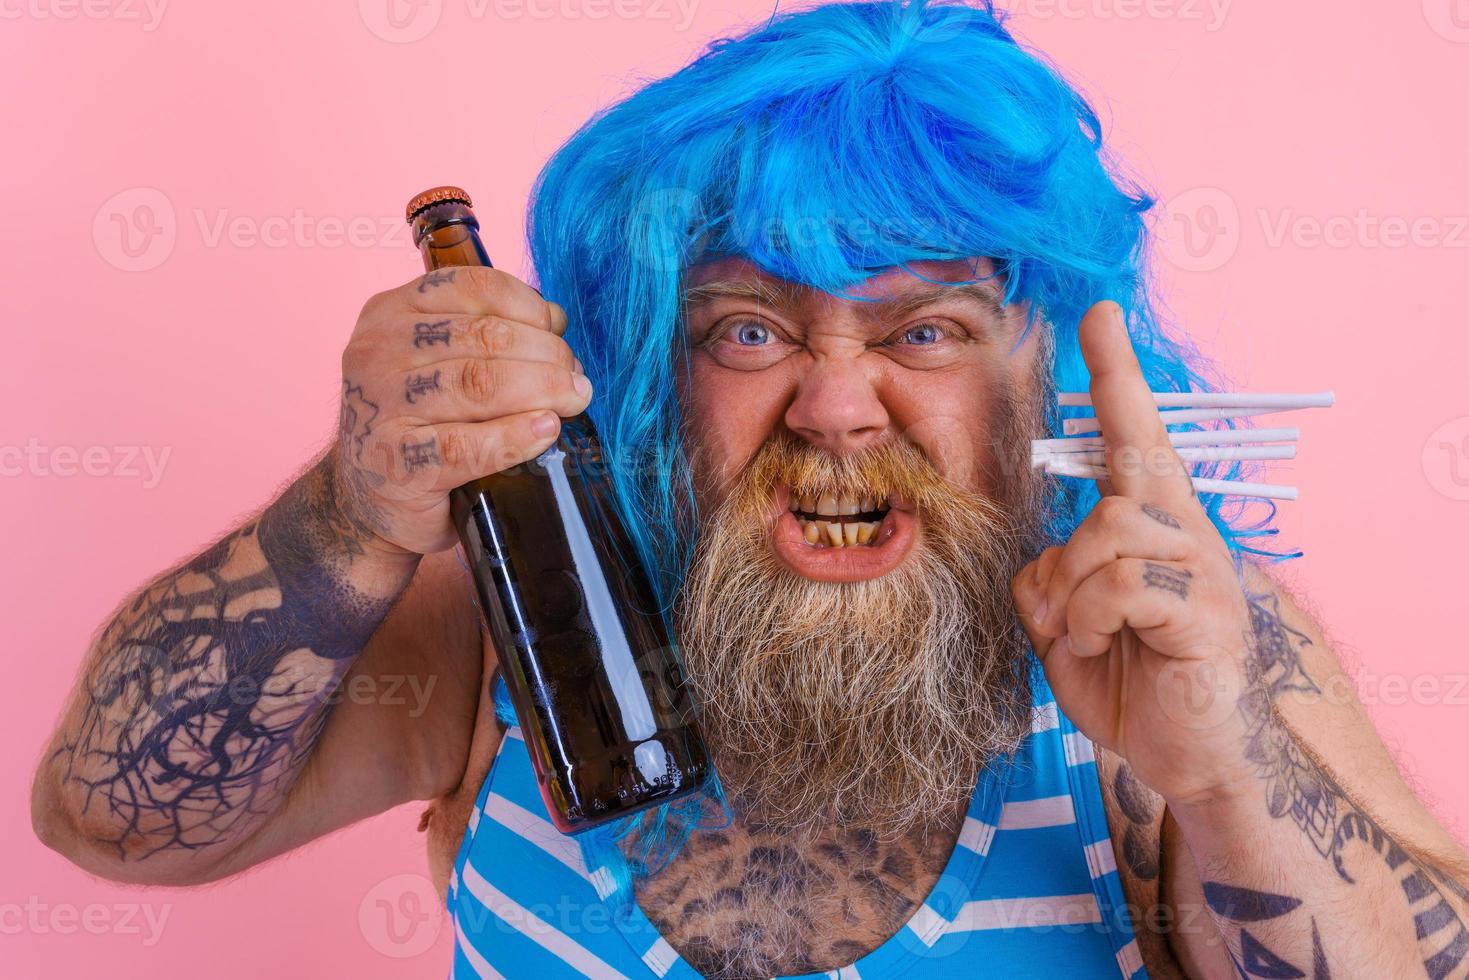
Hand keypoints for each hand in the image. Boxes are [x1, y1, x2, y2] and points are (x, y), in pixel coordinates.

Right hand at [330, 265, 590, 556]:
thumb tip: (556, 319)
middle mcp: (378, 351)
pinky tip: (545, 432)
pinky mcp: (396, 462)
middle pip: (484, 337)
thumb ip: (491, 334)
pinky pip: (467, 444)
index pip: (472, 287)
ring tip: (573, 400)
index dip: (528, 308)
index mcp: (391, 312)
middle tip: (576, 381)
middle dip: (545, 356)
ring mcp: (381, 406)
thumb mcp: (444, 363)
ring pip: (478, 384)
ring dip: (541, 391)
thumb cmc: (421, 422)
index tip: (557, 333)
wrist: (373, 497)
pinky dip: (515, 437)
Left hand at [1011, 301, 1255, 806]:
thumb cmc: (1135, 687)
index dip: (1117, 374)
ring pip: (1109, 534)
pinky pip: (1123, 584)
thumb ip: (1048, 585)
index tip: (1097, 314)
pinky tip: (1102, 647)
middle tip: (1063, 622)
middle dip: (1066, 562)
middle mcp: (1188, 533)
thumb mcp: (1068, 631)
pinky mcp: (1207, 612)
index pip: (1136, 435)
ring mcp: (1204, 570)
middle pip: (1113, 491)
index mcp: (1155, 528)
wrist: (1195, 760)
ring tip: (1084, 640)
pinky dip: (1091, 619)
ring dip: (1072, 596)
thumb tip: (1036, 564)